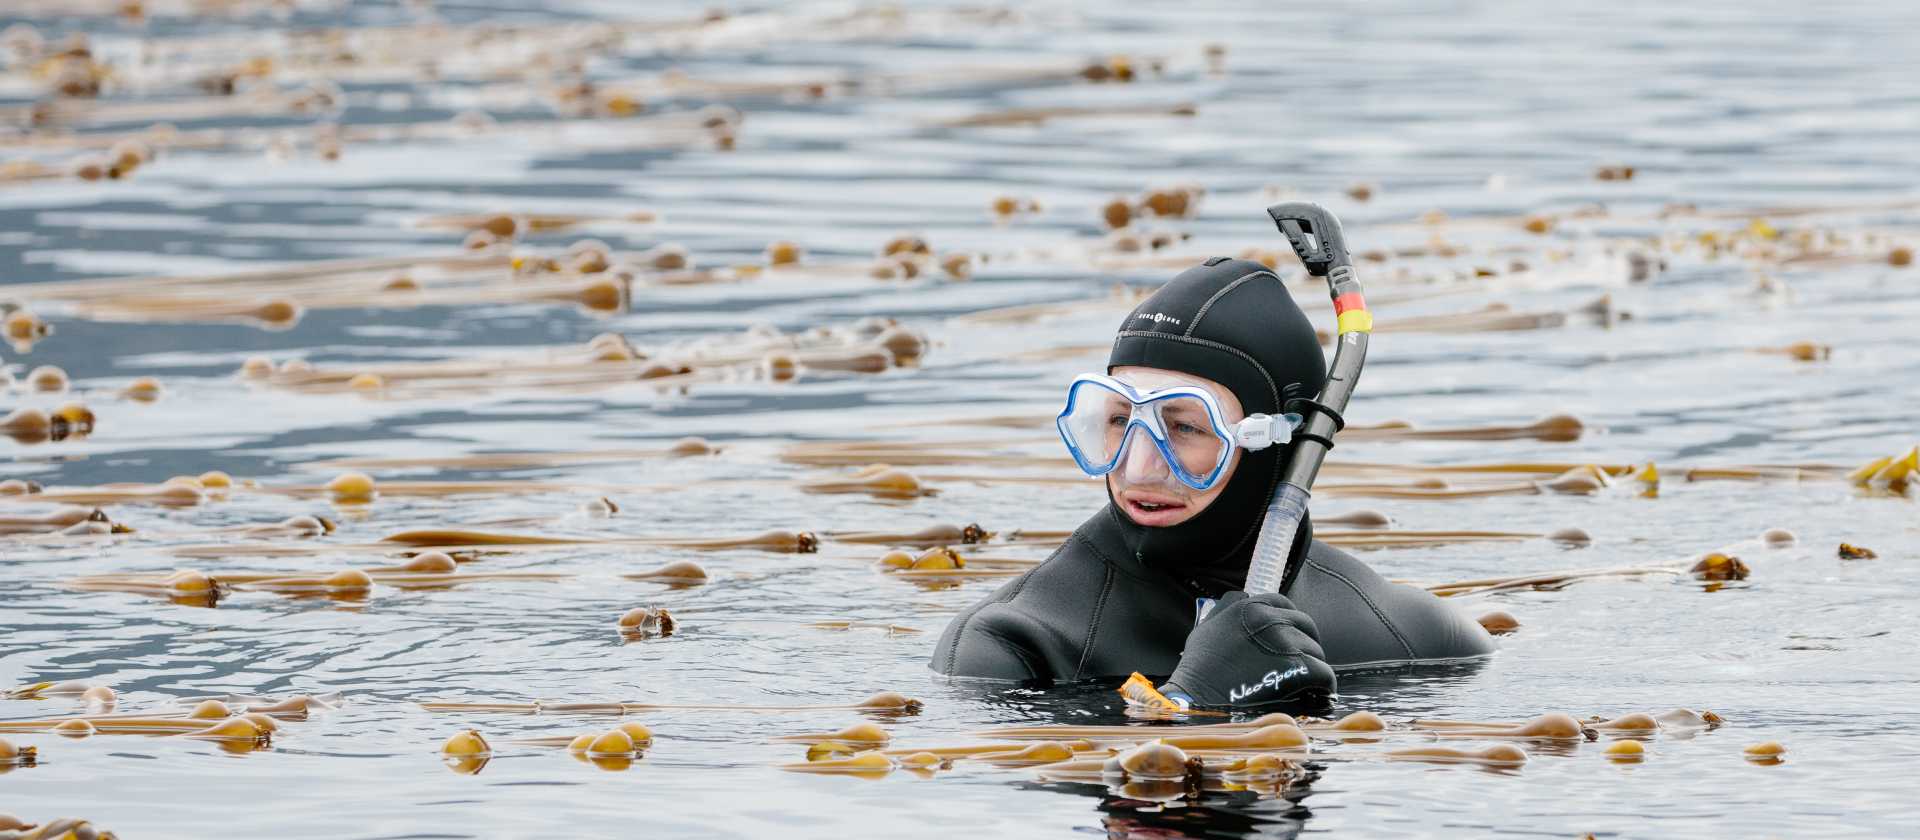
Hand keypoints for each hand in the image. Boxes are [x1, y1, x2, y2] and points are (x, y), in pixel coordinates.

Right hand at [1160, 591, 1335, 708]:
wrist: (1198, 702)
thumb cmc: (1198, 671)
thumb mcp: (1206, 628)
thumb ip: (1225, 608)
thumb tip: (1241, 596)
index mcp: (1250, 607)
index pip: (1284, 605)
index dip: (1289, 622)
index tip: (1289, 637)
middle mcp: (1270, 620)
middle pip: (1306, 626)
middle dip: (1305, 643)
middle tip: (1299, 663)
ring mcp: (1285, 643)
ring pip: (1315, 651)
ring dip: (1311, 667)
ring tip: (1302, 683)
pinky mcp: (1298, 669)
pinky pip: (1324, 674)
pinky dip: (1323, 686)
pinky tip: (1316, 694)